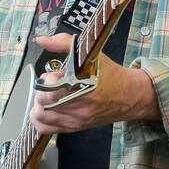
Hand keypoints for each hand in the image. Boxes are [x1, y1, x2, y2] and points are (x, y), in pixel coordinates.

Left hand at [29, 32, 158, 135]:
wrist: (130, 96)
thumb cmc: (112, 76)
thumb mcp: (91, 54)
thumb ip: (64, 43)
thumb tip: (43, 40)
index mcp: (84, 88)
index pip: (51, 90)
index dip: (48, 80)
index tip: (55, 75)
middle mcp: (79, 108)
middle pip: (42, 104)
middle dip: (41, 90)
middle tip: (51, 84)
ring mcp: (76, 120)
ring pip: (40, 118)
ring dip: (39, 104)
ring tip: (48, 95)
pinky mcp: (74, 127)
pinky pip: (46, 129)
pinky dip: (40, 119)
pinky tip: (46, 108)